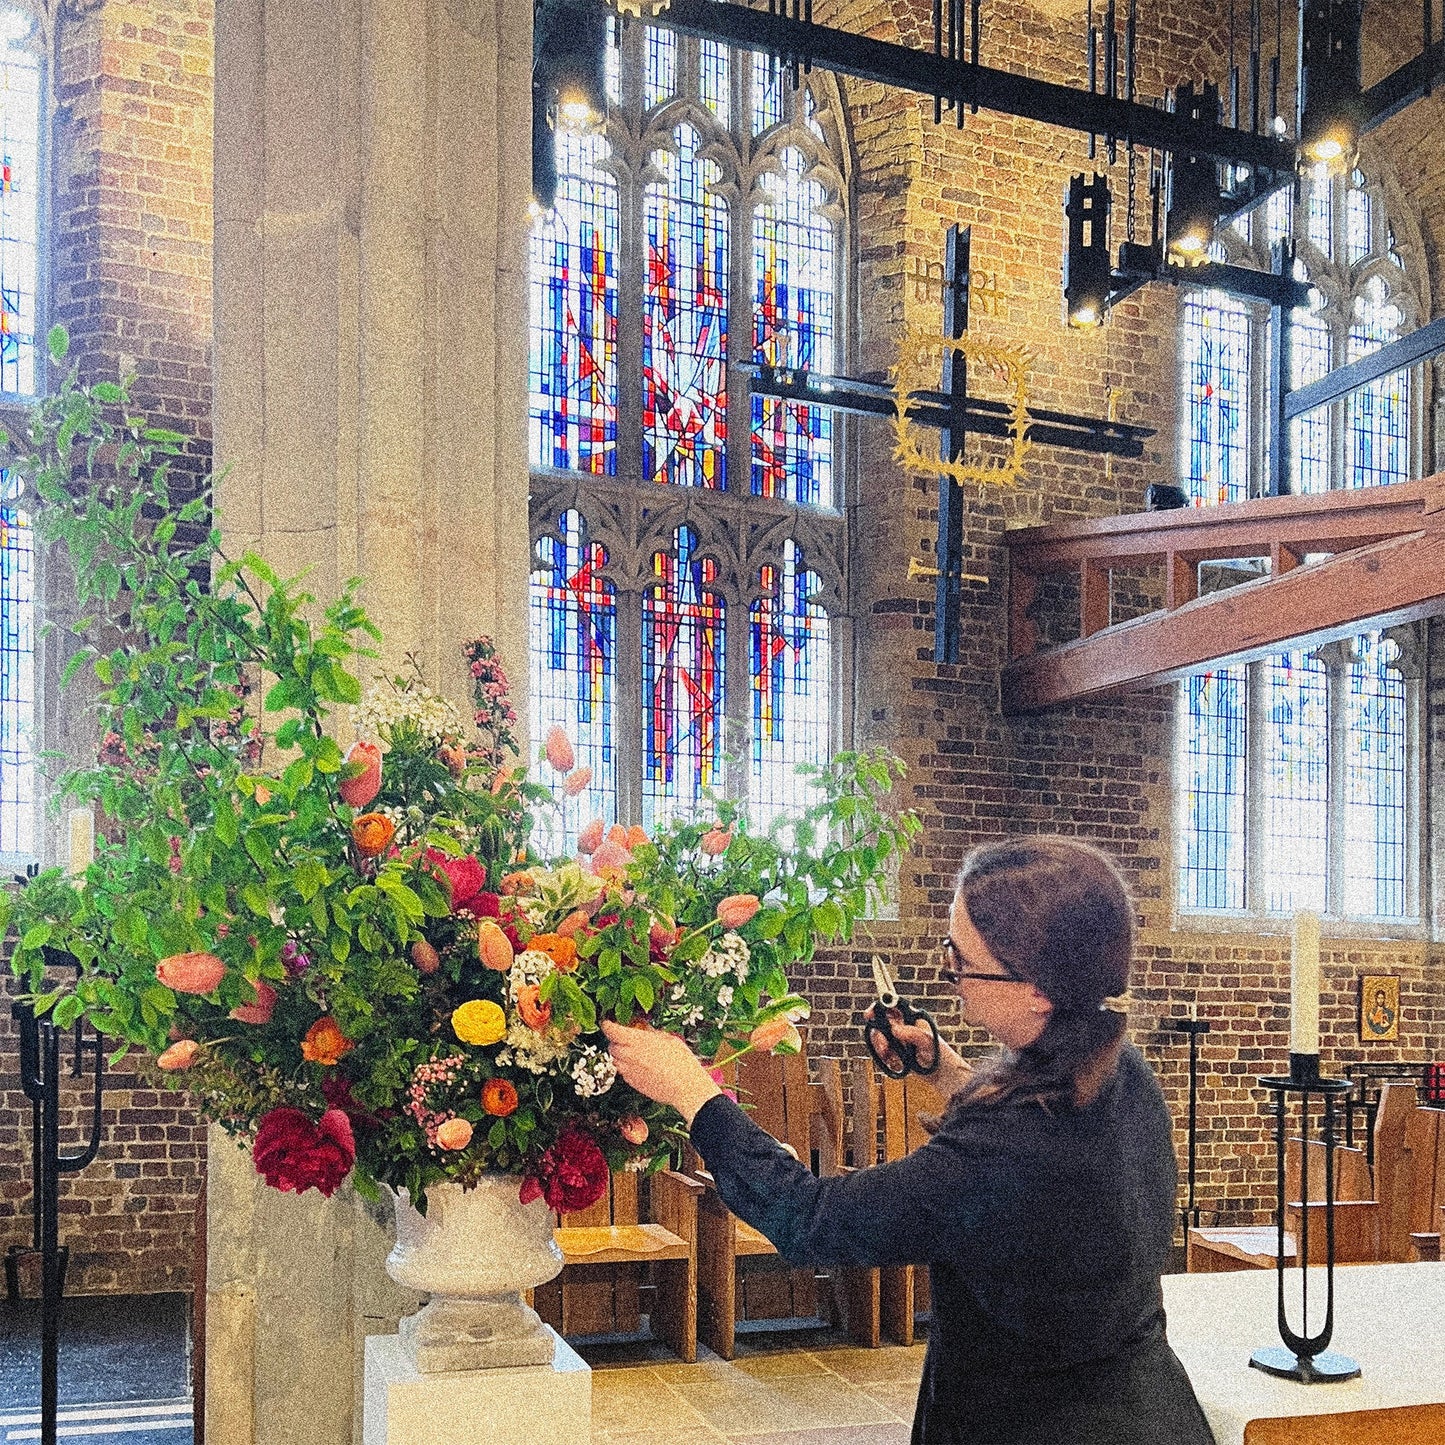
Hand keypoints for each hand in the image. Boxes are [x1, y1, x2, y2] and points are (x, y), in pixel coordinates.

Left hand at [601, 1019, 722, 1124]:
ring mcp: (629, 1071)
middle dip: (616, 1042)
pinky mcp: (633, 1084)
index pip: (612, 1031)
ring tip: (635, 1054)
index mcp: (637, 1041)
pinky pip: (624, 1073)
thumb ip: (652, 1034)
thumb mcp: (669, 1039)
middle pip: (611, 1047)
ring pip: (616, 1061)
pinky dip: (628, 1068)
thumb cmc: (681, 1062)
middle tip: (626, 1039)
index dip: (608, 1025)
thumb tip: (645, 1032)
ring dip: (621, 1056)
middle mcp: (629, 1056)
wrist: (686, 1088)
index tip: (608, 1023)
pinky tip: (641, 1066)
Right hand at [875, 1009, 970, 1094]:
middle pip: (881, 1024)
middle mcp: (903, 1027)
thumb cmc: (940, 1054)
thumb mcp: (928, 1041)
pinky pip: (882, 1052)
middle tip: (884, 1047)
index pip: (891, 1007)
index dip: (879, 1008)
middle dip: (879, 1035)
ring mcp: (898, 1040)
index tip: (870, 1014)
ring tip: (889, 1057)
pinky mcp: (895, 1052)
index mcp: (911, 1018)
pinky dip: (885, 1058)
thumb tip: (895, 1029)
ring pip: (880, 1038)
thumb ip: (912, 1033)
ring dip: (881, 1048)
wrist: (943, 1074)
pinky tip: (894, 1062)